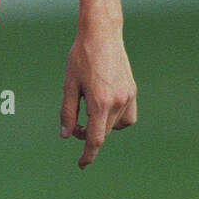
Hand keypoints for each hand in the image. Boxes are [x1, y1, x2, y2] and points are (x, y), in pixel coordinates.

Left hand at [59, 27, 136, 167]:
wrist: (102, 34)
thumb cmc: (81, 57)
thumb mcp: (68, 85)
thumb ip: (67, 113)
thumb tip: (66, 135)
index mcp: (100, 102)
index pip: (95, 139)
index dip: (87, 155)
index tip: (81, 164)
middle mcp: (117, 102)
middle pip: (103, 133)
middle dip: (88, 134)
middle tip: (74, 125)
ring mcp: (128, 96)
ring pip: (116, 126)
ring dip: (102, 126)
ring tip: (89, 110)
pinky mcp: (132, 90)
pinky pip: (127, 115)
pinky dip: (116, 118)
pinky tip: (104, 107)